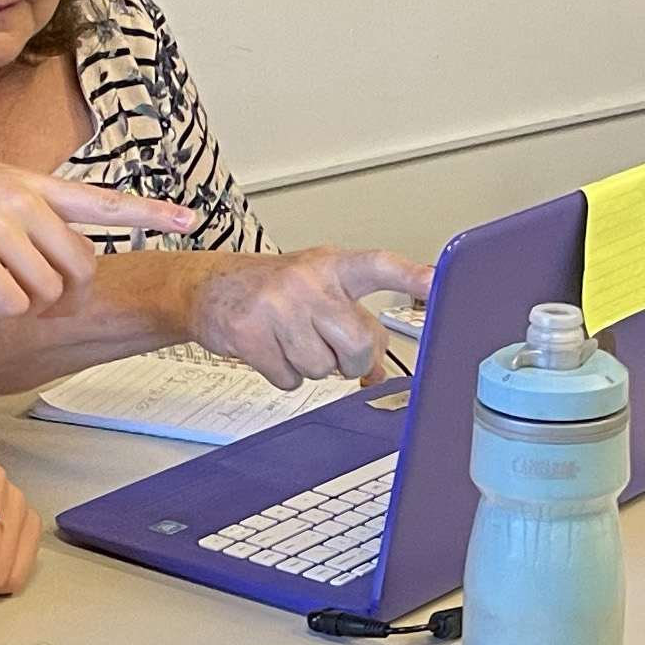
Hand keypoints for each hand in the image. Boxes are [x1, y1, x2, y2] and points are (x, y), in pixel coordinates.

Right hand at [0, 149, 197, 317]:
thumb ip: (28, 211)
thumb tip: (60, 255)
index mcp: (29, 183)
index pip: (103, 198)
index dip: (150, 212)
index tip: (190, 219)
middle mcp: (23, 200)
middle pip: (80, 267)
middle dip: (62, 291)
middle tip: (29, 291)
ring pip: (48, 292)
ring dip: (25, 301)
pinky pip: (13, 305)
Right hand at [191, 247, 433, 386]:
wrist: (208, 287)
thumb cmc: (273, 288)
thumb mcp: (318, 290)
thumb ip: (355, 321)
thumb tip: (379, 370)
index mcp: (332, 265)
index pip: (378, 266)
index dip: (410, 276)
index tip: (436, 282)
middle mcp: (307, 280)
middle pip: (357, 342)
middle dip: (349, 358)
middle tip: (329, 346)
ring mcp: (276, 306)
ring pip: (321, 368)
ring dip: (310, 366)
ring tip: (289, 339)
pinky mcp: (250, 333)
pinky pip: (289, 379)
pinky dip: (283, 374)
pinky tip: (270, 348)